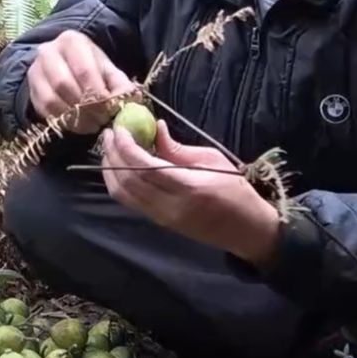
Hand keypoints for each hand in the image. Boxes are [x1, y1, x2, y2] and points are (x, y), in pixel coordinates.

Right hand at [26, 30, 135, 134]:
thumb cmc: (90, 67)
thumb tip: (130, 102)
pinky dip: (63, 121)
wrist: (63, 65)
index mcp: (72, 41)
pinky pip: (44, 110)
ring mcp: (35, 70)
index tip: (111, 110)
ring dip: (74, 117)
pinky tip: (78, 125)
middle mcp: (48, 51)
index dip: (99, 94)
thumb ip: (120, 84)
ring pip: (51, 99)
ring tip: (92, 124)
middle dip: (86, 107)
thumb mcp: (108, 70)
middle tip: (101, 121)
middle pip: (64, 84)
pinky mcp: (31, 89)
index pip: (84, 71)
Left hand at [100, 120, 281, 266]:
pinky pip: (129, 201)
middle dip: (112, 154)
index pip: (144, 168)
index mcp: (188, 188)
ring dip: (110, 169)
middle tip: (109, 133)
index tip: (118, 129)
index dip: (125, 147)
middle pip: (127, 181)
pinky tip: (119, 165)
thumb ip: (178, 148)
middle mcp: (169, 206)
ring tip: (110, 147)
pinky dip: (118, 182)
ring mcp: (161, 217)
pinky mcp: (158, 222)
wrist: (247, 229)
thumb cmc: (235, 189)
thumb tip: (154, 128)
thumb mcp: (212, 160)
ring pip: (122, 194)